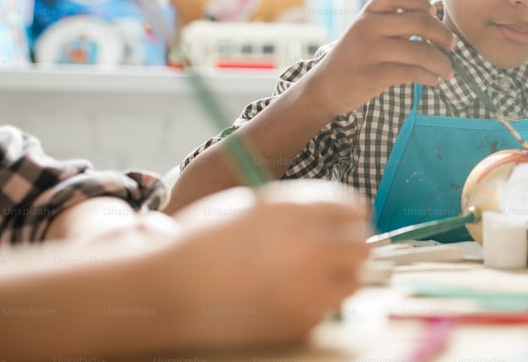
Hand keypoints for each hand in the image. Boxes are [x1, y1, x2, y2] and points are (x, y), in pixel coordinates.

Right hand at [160, 180, 368, 349]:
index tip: (344, 227)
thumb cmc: (205, 242)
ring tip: (311, 280)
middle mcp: (306, 244)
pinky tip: (284, 301)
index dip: (351, 218)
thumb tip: (345, 220)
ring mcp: (305, 286)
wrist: (165, 288)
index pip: (353, 209)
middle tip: (337, 256)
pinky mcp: (298, 321)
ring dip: (338, 279)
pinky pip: (326, 311)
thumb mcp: (252, 207)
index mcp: (294, 208)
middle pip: (362, 246)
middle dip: (351, 249)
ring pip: (352, 281)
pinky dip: (314, 307)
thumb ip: (299, 210)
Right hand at [305, 0, 455, 114]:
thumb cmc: (354, 57)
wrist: (324, 87)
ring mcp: (370, 51)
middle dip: (443, 34)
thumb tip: (433, 14)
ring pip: (421, 51)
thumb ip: (393, 22)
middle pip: (419, 21)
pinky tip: (433, 79)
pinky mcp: (374, 75)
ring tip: (448, 70)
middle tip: (453, 44)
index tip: (431, 12)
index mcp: (367, 13)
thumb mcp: (366, 31)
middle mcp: (367, 27)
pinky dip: (430, 76)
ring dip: (442, 62)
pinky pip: (413, 73)